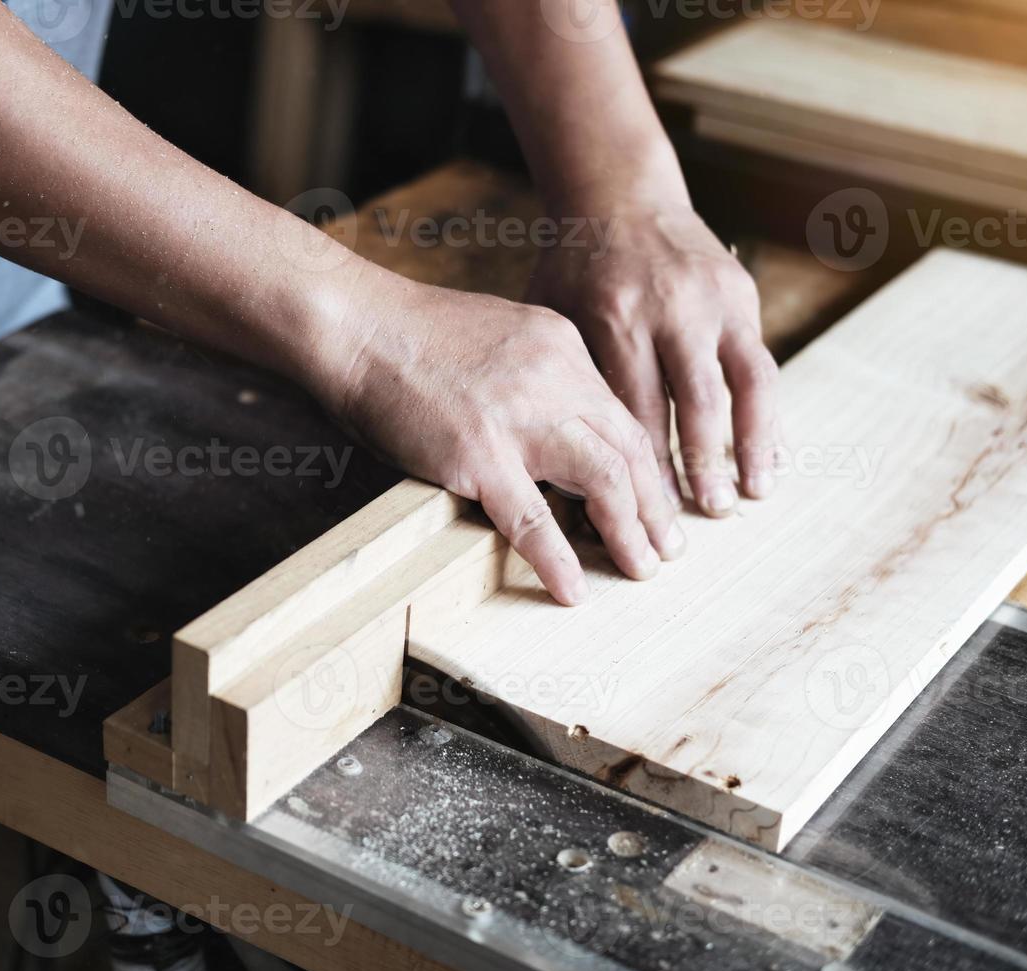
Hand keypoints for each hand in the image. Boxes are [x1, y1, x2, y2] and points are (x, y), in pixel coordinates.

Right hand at [315, 266, 686, 605]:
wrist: (357, 323)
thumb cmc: (408, 332)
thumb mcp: (497, 334)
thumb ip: (532, 373)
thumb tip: (551, 422)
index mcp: (561, 346)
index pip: (620, 414)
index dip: (644, 465)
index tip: (655, 500)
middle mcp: (556, 378)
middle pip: (629, 449)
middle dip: (655, 504)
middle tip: (668, 547)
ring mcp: (521, 418)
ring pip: (604, 479)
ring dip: (630, 532)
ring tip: (641, 570)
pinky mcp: (480, 455)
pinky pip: (532, 519)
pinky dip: (558, 560)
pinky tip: (571, 591)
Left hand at [526, 197, 779, 517]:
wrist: (620, 196)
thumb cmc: (573, 272)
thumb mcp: (552, 316)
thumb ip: (567, 380)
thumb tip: (562, 468)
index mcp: (613, 316)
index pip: (633, 408)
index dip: (641, 466)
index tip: (641, 515)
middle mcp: (669, 309)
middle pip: (690, 403)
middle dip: (697, 466)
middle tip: (700, 519)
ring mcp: (712, 301)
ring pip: (741, 385)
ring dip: (748, 446)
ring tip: (749, 495)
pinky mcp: (742, 296)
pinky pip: (760, 365)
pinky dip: (769, 415)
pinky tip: (771, 456)